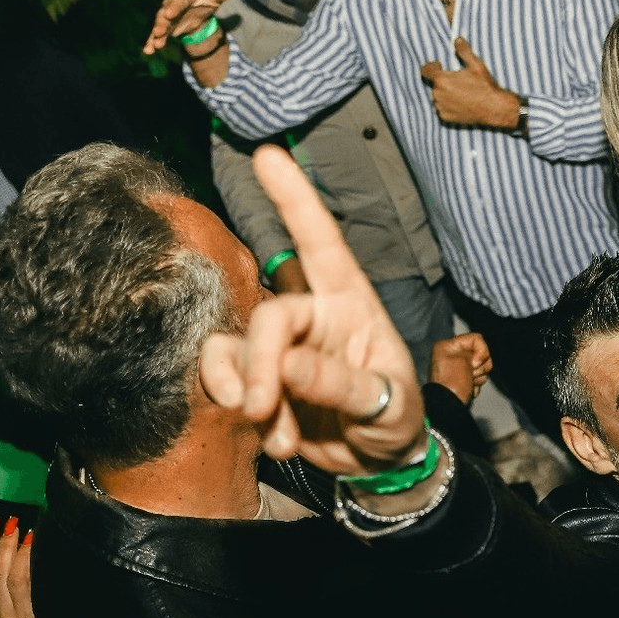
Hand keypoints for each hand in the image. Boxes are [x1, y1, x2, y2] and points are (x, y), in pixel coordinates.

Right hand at [0, 517, 34, 617]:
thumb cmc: (41, 617)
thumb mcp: (14, 606)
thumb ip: (4, 581)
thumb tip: (2, 541)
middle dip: (2, 544)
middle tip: (12, 524)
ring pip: (13, 577)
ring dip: (18, 550)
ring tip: (27, 532)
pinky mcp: (38, 617)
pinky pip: (32, 583)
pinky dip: (33, 561)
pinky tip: (40, 547)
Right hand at [142, 0, 238, 55]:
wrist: (197, 9)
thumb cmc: (206, 0)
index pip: (179, 0)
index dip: (174, 7)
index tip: (169, 14)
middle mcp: (171, 3)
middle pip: (165, 13)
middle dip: (161, 22)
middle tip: (159, 31)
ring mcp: (166, 16)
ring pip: (160, 24)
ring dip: (157, 34)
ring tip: (156, 45)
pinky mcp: (165, 27)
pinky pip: (157, 34)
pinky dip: (152, 42)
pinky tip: (148, 51)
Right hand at [199, 144, 427, 475]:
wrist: (378, 461)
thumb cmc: (395, 418)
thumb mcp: (388, 405)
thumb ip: (342, 384)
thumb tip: (288, 365)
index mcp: (352, 303)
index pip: (322, 243)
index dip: (296, 200)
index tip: (269, 155)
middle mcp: (312, 313)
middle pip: (272, 315)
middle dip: (264, 363)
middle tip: (265, 409)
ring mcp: (279, 345)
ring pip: (236, 348)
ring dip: (251, 394)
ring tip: (283, 436)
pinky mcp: (255, 375)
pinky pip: (222, 374)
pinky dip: (238, 406)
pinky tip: (274, 439)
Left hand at [422, 38, 519, 128]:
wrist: (494, 108)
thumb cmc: (485, 86)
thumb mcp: (476, 65)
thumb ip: (464, 51)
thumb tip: (457, 39)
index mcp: (441, 80)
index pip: (425, 71)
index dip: (431, 67)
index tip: (439, 65)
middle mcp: (438, 94)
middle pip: (435, 84)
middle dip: (443, 81)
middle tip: (459, 81)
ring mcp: (441, 107)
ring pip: (438, 97)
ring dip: (446, 94)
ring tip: (462, 93)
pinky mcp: (446, 117)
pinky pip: (443, 109)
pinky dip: (449, 106)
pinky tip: (462, 103)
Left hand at [428, 333, 492, 404]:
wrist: (447, 407)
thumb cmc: (451, 383)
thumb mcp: (463, 361)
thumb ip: (475, 352)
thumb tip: (479, 356)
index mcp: (447, 346)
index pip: (476, 339)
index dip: (481, 351)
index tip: (474, 364)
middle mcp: (452, 355)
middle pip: (481, 353)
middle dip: (481, 366)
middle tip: (470, 374)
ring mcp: (459, 368)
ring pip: (482, 367)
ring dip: (479, 377)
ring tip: (468, 383)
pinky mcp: (464, 380)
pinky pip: (479, 378)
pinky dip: (476, 384)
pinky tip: (468, 389)